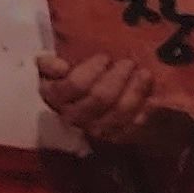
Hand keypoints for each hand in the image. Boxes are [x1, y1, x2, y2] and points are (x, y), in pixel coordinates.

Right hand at [37, 48, 165, 144]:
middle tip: (128, 62)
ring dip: (134, 90)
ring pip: (118, 111)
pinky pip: (133, 122)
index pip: (72, 87)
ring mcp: (97, 128)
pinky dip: (143, 106)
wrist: (108, 99)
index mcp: (58, 97)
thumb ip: (51, 65)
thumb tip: (42, 61)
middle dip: (116, 78)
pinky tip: (151, 95)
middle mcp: (75, 116)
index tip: (104, 57)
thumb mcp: (66, 65)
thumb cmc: (86, 74)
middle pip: (99, 98)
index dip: (89, 72)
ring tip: (144, 73)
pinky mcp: (118, 135)